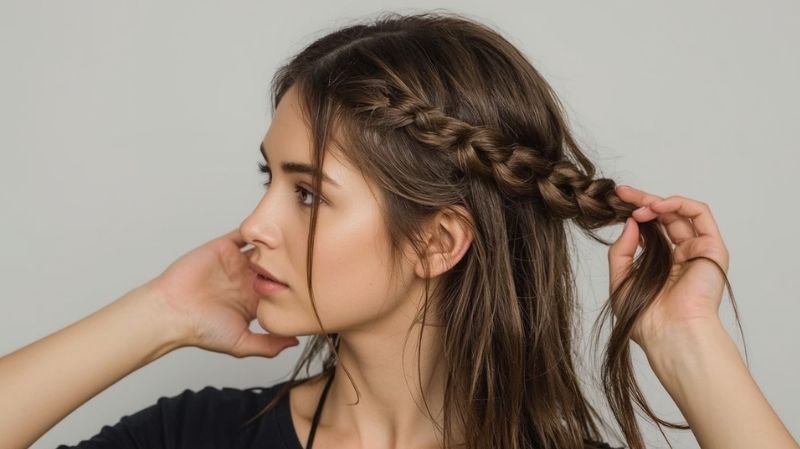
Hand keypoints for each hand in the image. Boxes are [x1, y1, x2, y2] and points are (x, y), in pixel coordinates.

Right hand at [146, 228, 298, 357]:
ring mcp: (236, 262)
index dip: (298, 284)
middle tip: (312, 255)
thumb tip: (295, 341)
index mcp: (254, 301)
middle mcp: (247, 279)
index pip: (283, 288)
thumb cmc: (202, 330)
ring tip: (296, 238)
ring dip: (277, 242)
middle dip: (293, 260)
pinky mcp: (224, 247)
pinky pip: (244, 234)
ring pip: (264, 247)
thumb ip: (269, 345)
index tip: (315, 281)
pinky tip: (271, 228)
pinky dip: (256, 230)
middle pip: (278, 265)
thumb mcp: (242, 343)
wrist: (171, 312)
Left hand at [608, 185, 730, 350]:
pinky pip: (700, 214)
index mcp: (663, 264)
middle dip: (642, 201)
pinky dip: (678, 204)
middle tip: (622, 193)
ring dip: (656, 203)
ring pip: (680, 213)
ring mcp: (698, 251)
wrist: (669, 333)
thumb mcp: (620, 279)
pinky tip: (656, 207)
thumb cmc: (645, 317)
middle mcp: (682, 256)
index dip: (634, 212)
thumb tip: (629, 221)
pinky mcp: (712, 249)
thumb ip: (621, 250)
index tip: (615, 201)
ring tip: (637, 207)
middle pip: (664, 217)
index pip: (650, 229)